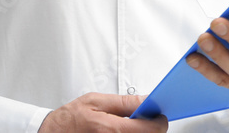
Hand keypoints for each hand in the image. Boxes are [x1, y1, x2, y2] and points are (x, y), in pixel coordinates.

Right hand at [38, 93, 167, 131]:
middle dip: (150, 128)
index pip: (151, 129)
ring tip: (128, 125)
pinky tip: (122, 131)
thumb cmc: (68, 119)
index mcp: (111, 129)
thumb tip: (146, 99)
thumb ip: (124, 102)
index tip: (160, 116)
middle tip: (143, 119)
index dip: (160, 121)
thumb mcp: (95, 101)